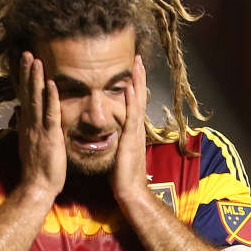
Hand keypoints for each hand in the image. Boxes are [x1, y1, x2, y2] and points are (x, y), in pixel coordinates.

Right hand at [16, 52, 66, 202]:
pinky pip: (50, 114)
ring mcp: (38, 130)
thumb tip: (23, 116)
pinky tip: (51, 84)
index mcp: (27, 126)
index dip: (24, 80)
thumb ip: (29, 129)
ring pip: (36, 99)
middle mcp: (29, 124)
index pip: (25, 98)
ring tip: (35, 59)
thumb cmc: (37, 170)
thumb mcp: (31, 146)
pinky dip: (51, 98)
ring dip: (36, 79)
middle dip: (27, 72)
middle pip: (27, 93)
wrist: (37, 187)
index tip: (24, 64)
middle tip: (27, 52)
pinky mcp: (50, 137)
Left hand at [110, 54, 148, 206]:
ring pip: (138, 102)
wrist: (130, 191)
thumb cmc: (123, 177)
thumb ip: (117, 142)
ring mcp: (135, 133)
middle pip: (139, 97)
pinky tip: (130, 87)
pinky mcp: (131, 139)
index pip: (135, 103)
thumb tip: (110, 136)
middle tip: (138, 58)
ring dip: (137, 82)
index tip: (133, 70)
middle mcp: (137, 129)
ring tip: (137, 64)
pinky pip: (131, 116)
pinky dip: (132, 101)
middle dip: (139, 77)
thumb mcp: (118, 154)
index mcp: (133, 132)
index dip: (135, 86)